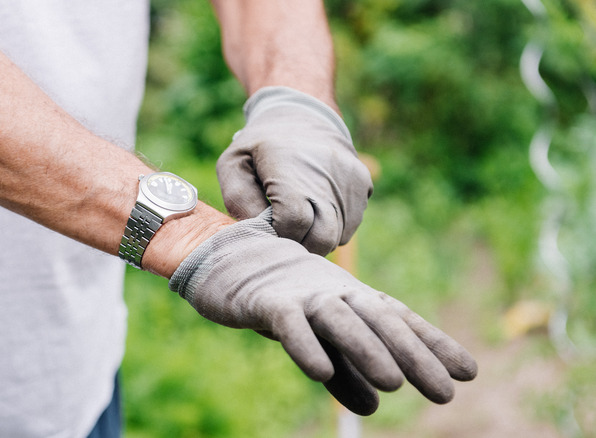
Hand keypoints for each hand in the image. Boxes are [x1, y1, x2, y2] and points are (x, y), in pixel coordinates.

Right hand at [170, 209, 476, 414]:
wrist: (232, 259)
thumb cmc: (286, 301)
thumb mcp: (320, 338)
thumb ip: (345, 371)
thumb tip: (372, 410)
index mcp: (354, 298)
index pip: (399, 319)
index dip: (432, 343)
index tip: (467, 372)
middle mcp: (336, 293)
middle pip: (379, 320)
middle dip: (413, 355)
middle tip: (443, 392)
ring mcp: (303, 295)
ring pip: (340, 320)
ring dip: (367, 350)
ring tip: (393, 384)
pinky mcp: (268, 302)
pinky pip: (288, 323)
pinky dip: (304, 345)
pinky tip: (319, 373)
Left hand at [216, 86, 372, 255]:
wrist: (302, 115)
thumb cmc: (259, 146)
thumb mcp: (233, 164)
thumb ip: (239, 201)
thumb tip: (259, 232)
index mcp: (291, 170)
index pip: (294, 224)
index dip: (278, 234)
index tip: (269, 224)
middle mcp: (327, 177)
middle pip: (321, 239)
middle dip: (300, 244)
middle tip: (283, 230)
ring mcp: (351, 182)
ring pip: (337, 237)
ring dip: (316, 236)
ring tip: (298, 215)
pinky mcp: (364, 186)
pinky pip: (349, 226)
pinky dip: (332, 227)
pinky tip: (316, 207)